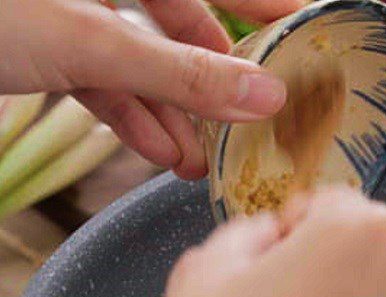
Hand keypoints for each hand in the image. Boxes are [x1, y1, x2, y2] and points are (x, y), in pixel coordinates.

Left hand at [0, 0, 300, 178]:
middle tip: (251, 119)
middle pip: (178, 20)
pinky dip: (131, 116)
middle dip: (213, 78)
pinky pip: (102, 78)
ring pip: (140, 59)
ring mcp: (66, 10)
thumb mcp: (88, 39)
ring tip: (202, 158)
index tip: (310, 24)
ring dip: (173, 112)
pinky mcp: (42, 43)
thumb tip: (262, 95)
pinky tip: (160, 150)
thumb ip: (180, 72)